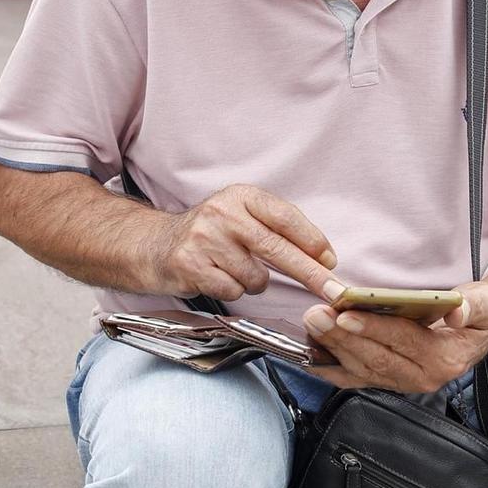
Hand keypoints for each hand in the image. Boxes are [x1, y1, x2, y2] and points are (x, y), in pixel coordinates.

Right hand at [144, 184, 338, 302]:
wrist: (155, 245)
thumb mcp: (240, 215)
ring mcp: (205, 240)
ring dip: (252, 281)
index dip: (312, 241)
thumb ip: (276, 228)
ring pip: (255, 277)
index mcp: (241, 196)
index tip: (331, 261)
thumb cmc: (209, 234)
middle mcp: (222, 213)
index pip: (285, 217)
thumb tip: (322, 257)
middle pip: (277, 249)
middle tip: (331, 290)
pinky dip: (232, 290)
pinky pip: (233, 291)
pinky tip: (216, 277)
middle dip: (309, 273)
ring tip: (233, 269)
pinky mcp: (191, 266)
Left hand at [301, 281, 487, 392]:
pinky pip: (354, 378)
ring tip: (313, 323)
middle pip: (376, 357)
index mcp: (446, 359)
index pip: (404, 341)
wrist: (481, 331)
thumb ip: (473, 306)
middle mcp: (422, 377)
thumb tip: (456, 311)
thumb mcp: (486, 304)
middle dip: (343, 337)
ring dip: (333, 347)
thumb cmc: (479, 314)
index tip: (346, 314)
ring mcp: (402, 383)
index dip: (374, 328)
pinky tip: (311, 351)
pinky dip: (330, 366)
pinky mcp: (388, 381)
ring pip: (361, 368)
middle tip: (318, 315)